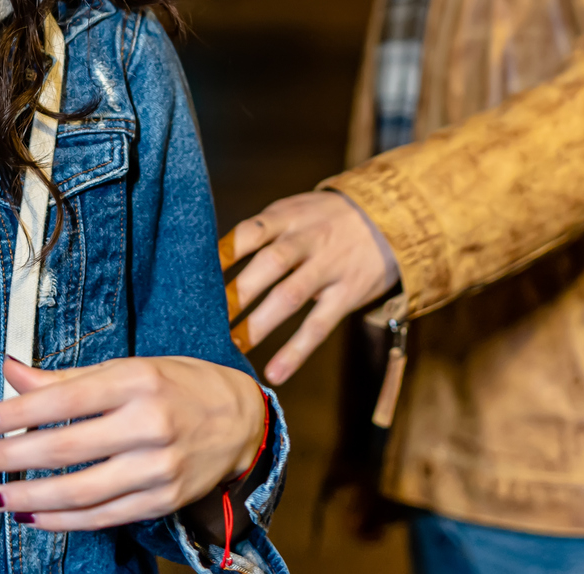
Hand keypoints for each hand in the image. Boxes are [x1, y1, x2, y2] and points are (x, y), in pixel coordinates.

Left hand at [0, 356, 264, 530]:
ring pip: (79, 492)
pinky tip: (31, 514)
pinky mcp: (163, 500)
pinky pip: (102, 517)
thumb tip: (10, 371)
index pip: (63, 401)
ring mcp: (158, 468)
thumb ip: (66, 379)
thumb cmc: (177, 384)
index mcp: (137, 381)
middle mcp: (149, 425)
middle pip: (64, 450)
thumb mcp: (127, 368)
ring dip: (26, 497)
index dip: (16, 414)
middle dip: (6, 458)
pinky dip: (61, 520)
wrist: (241, 419)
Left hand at [220, 190, 399, 384]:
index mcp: (287, 217)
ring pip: (290, 296)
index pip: (249, 232)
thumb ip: (261, 232)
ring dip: (258, 324)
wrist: (391, 215)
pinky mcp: (347, 293)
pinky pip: (320, 325)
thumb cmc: (325, 218)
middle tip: (203, 320)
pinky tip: (275, 373)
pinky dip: (296, 351)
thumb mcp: (294, 210)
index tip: (192, 278)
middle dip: (235, 294)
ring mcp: (329, 267)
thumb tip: (211, 261)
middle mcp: (307, 239)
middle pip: (268, 265)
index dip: (221, 254)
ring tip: (230, 347)